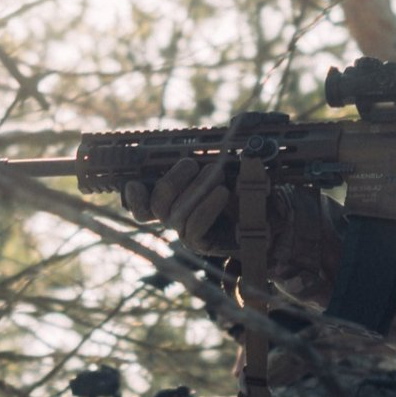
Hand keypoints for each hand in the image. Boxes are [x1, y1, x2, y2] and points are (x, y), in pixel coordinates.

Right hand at [124, 158, 238, 254]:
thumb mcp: (217, 171)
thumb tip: (187, 152)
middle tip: (191, 163)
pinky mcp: (201, 243)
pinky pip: (195, 226)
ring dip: (196, 188)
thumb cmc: (236, 187)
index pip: (141, 204)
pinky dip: (207, 206)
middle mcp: (172, 218)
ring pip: (176, 214)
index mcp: (169, 200)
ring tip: (216, 171)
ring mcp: (185, 232)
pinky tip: (222, 192)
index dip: (133, 197)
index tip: (134, 183)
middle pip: (157, 205)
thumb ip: (199, 164)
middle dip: (172, 180)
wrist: (261, 216)